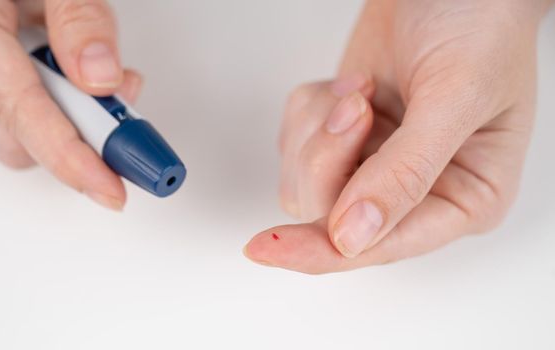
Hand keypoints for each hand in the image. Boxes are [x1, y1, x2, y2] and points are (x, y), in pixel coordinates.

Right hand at [0, 0, 141, 209]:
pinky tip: (84, 69)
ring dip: (77, 117)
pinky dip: (68, 100)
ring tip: (107, 83)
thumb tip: (102, 79)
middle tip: (131, 129)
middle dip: (81, 142)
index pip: (22, 113)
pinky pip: (28, 102)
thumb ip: (77, 15)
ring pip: (25, 124)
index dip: (71, 161)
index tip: (112, 191)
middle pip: (19, 138)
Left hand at [244, 0, 551, 273]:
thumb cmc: (479, 28)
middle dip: (327, 158)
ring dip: (317, 131)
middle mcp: (415, 193)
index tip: (270, 248)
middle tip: (354, 105)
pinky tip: (347, 87)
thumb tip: (353, 237)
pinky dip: (309, 111)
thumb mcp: (454, 98)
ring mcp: (375, 166)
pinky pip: (295, 145)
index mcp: (462, 200)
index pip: (383, 247)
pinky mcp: (343, 140)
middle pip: (331, 215)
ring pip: (306, 183)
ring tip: (357, 90)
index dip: (323, 251)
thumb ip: (406, 173)